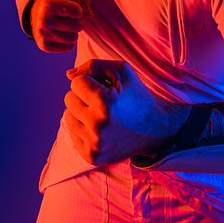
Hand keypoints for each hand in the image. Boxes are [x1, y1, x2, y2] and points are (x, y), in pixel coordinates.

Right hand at [31, 0, 92, 52]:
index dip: (79, 9)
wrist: (37, 11)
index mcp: (49, 5)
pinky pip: (68, 48)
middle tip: (69, 18)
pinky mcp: (45, 46)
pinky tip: (61, 34)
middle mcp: (44, 21)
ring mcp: (43, 35)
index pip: (78, 11)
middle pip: (77, 26)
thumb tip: (89, 15)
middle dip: (77, 22)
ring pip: (73, 39)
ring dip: (73, 32)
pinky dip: (69, 42)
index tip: (71, 7)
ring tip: (65, 25)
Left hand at [63, 60, 189, 164]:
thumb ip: (93, 66)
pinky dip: (83, 128)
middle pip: (69, 99)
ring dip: (81, 111)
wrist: (155, 127)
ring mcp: (95, 144)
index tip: (104, 87)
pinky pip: (72, 135)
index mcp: (105, 102)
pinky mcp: (92, 157)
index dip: (90, 81)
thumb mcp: (121, 71)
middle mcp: (98, 126)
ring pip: (68, 116)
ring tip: (101, 113)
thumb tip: (68, 74)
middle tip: (103, 100)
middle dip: (83, 95)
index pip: (75, 83)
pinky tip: (99, 127)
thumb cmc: (136, 94)